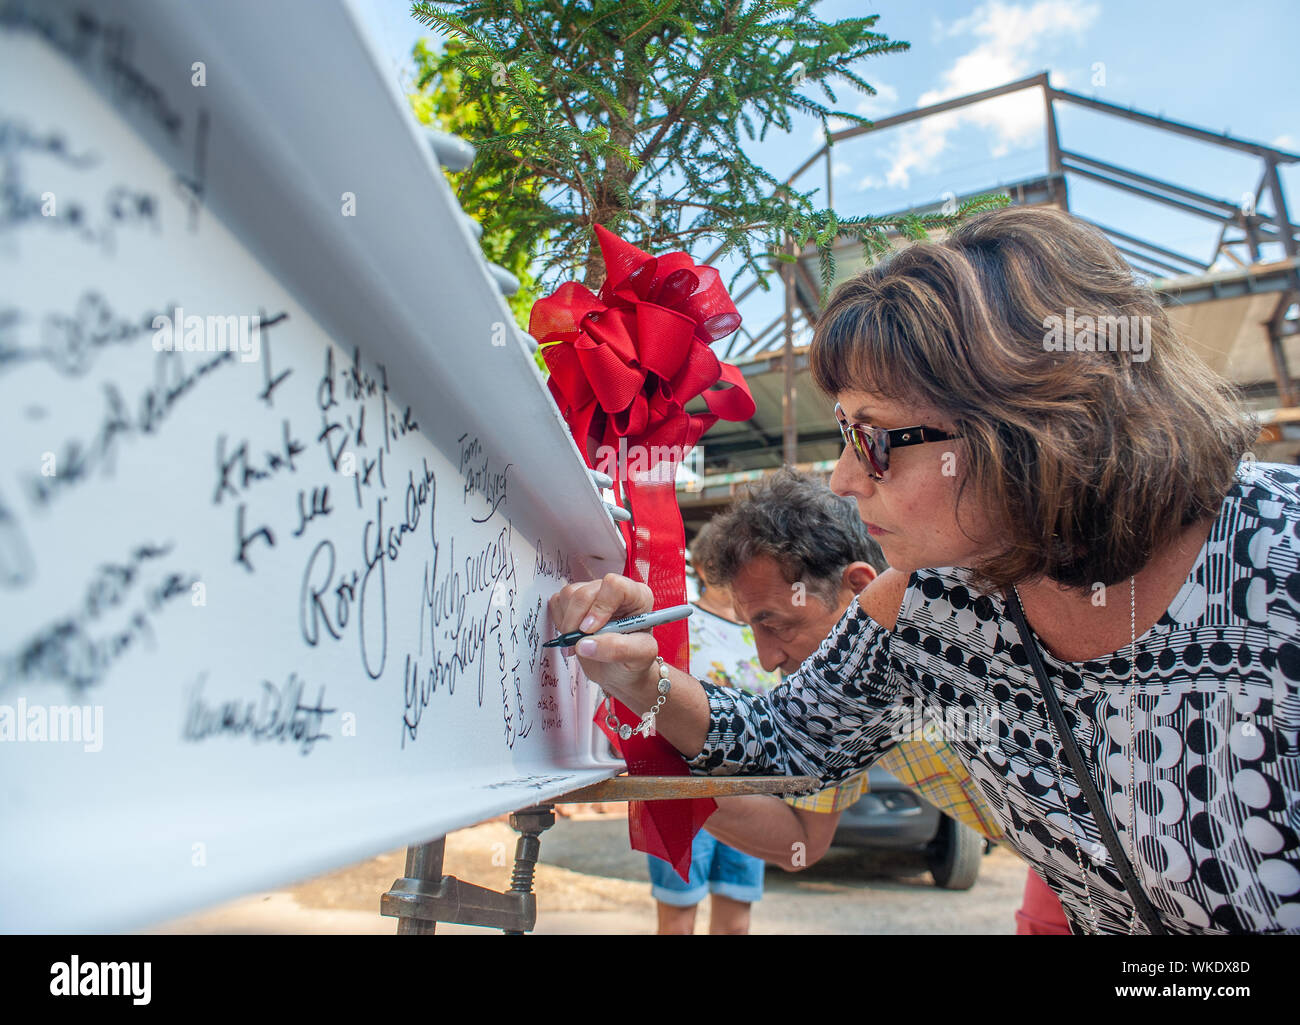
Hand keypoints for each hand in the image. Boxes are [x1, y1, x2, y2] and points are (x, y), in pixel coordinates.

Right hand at [548, 573, 658, 702]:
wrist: (619, 671)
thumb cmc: (633, 661)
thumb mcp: (639, 657)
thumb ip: (618, 649)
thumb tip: (585, 644)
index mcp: (637, 596)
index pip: (614, 586)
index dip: (599, 607)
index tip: (591, 630)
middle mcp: (614, 591)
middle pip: (585, 592)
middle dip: (577, 621)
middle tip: (580, 644)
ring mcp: (592, 594)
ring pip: (568, 595)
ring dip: (568, 623)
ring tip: (580, 642)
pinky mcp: (575, 601)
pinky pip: (557, 602)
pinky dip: (560, 622)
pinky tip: (574, 635)